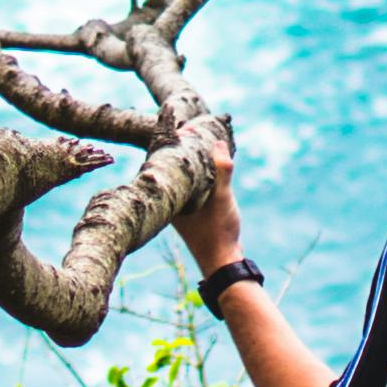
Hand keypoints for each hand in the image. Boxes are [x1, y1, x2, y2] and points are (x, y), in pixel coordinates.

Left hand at [174, 123, 240, 271]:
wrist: (222, 262)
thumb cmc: (218, 232)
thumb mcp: (222, 198)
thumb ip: (221, 170)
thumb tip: (218, 143)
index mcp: (170, 195)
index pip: (164, 159)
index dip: (172, 139)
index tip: (181, 123)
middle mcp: (170, 199)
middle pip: (172, 164)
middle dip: (182, 146)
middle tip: (192, 127)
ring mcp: (180, 205)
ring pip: (182, 174)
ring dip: (192, 158)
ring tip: (201, 139)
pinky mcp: (190, 210)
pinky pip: (191, 182)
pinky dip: (199, 170)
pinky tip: (209, 163)